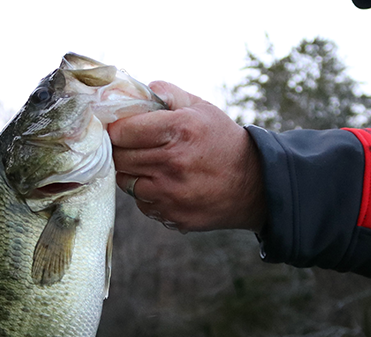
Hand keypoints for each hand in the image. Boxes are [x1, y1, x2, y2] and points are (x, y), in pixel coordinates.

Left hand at [108, 82, 266, 232]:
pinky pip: (141, 202)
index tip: (120, 128)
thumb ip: (169, 94)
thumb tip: (139, 89)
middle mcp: (173, 162)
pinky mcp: (171, 214)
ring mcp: (171, 192)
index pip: (123, 130)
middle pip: (121, 156)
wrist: (253, 184)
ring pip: (125, 180)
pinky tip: (163, 184)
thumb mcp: (202, 108)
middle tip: (132, 145)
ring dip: (132, 171)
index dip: (117, 128)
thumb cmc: (223, 142)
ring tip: (149, 164)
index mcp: (179, 130)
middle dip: (122, 148)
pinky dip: (146, 193)